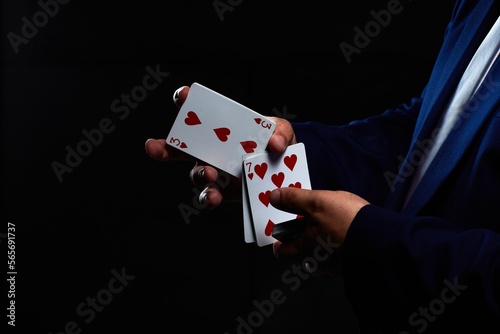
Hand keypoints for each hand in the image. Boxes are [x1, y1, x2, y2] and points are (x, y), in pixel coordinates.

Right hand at [144, 85, 296, 207]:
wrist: (285, 172)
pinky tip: (213, 197)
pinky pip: (209, 196)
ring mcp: (215, 172)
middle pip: (180, 147)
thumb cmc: (276, 143)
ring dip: (199, 174)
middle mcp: (210, 149)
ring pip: (196, 174)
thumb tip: (274, 143)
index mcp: (220, 127)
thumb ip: (280, 132)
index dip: (184, 102)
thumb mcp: (282, 131)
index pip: (196, 111)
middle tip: (152, 146)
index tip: (183, 97)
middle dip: (164, 147)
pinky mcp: (223, 192)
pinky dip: (209, 198)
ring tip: (209, 174)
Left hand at [269, 187, 369, 279]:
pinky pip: (340, 257)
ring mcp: (336, 269)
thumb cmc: (350, 225)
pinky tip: (349, 232)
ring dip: (323, 241)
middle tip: (309, 221)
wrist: (386, 243)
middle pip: (301, 254)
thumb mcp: (317, 203)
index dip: (279, 240)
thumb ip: (294, 200)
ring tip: (333, 222)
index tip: (281, 230)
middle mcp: (317, 265)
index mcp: (303, 251)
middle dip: (303, 237)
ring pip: (321, 256)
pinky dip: (340, 245)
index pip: (281, 253)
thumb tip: (275, 197)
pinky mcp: (352, 268)